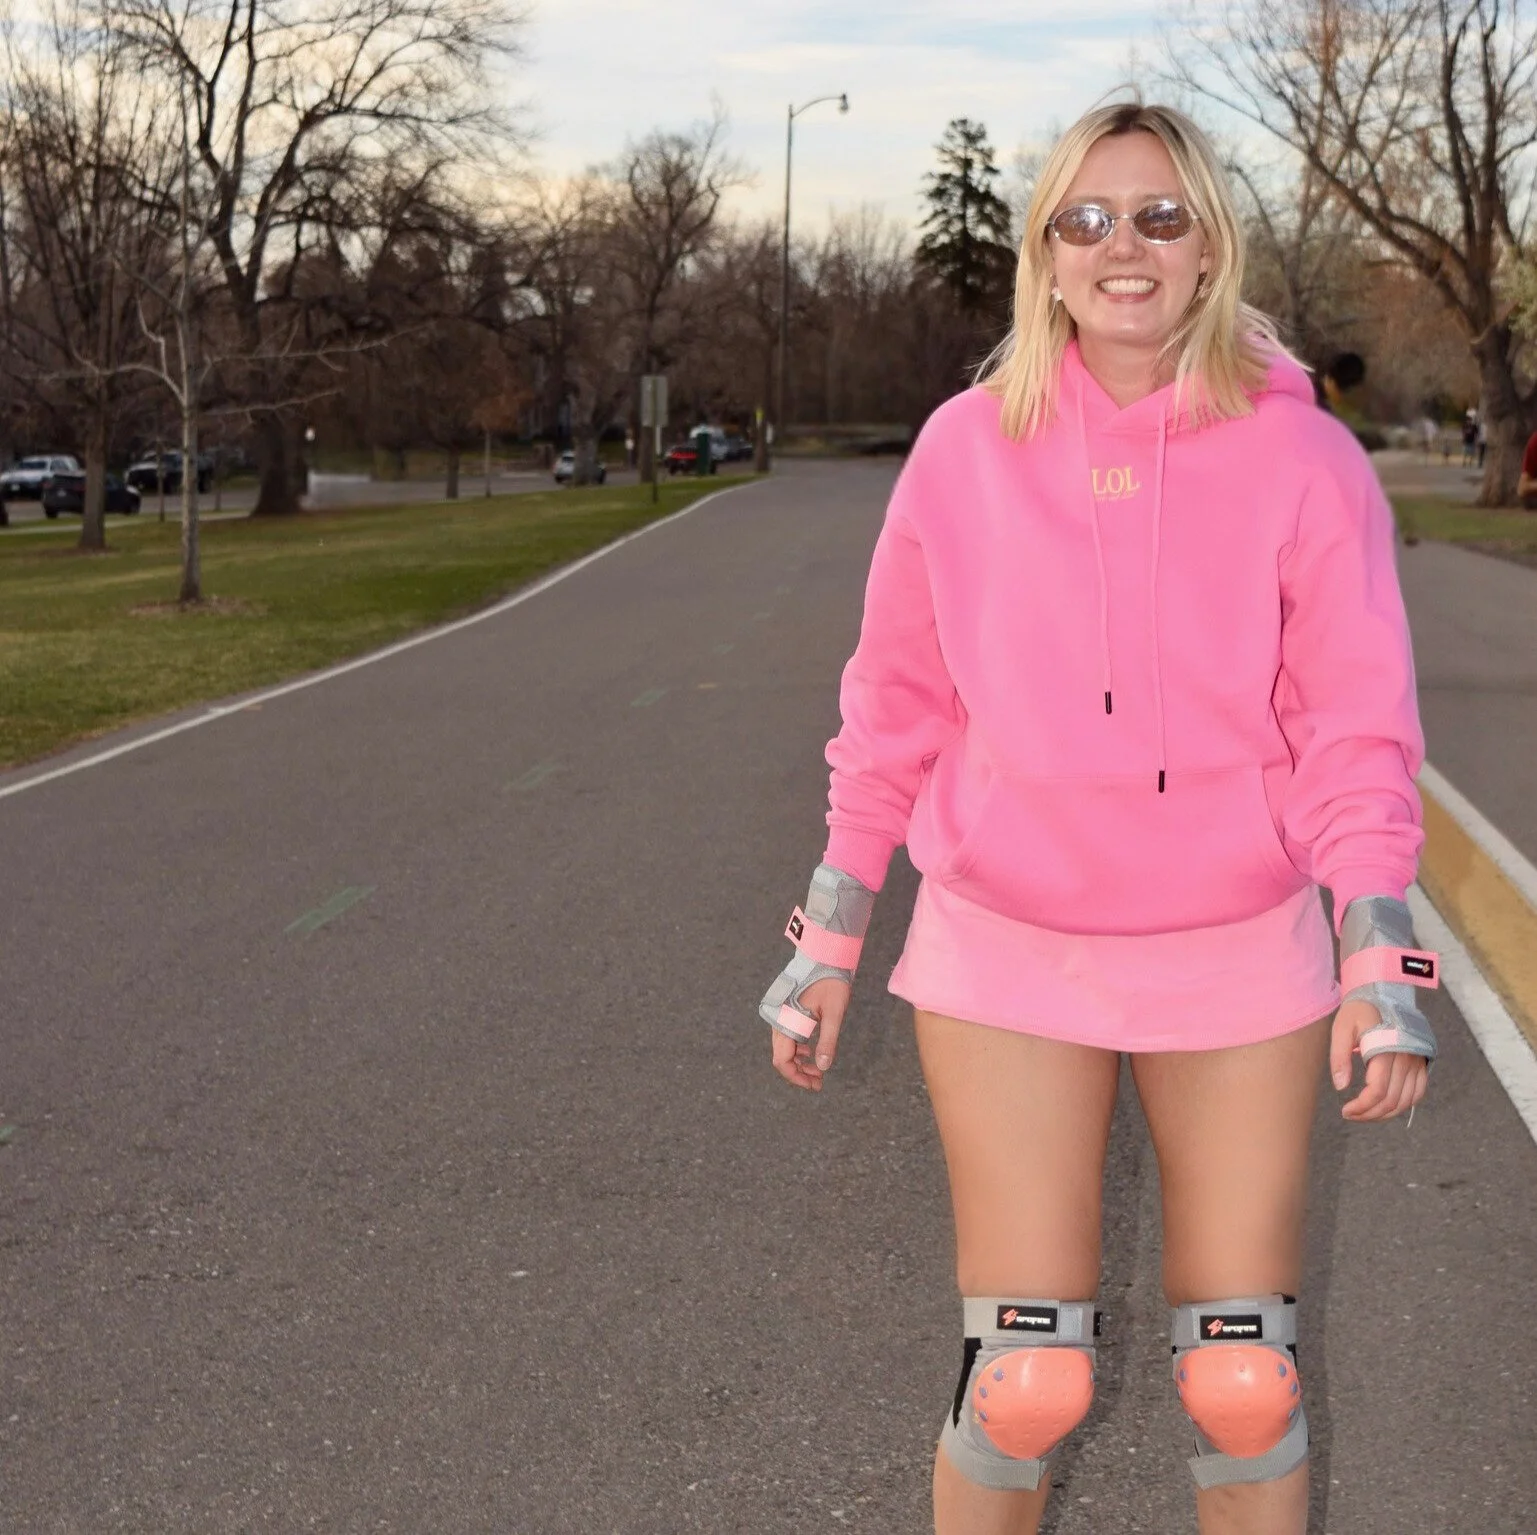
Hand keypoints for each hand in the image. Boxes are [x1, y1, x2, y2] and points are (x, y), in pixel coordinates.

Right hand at [770, 977, 849, 1091]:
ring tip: (818, 1070)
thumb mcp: (834, 1013)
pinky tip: (810, 1052)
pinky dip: (797, 1049)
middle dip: (798, 1072)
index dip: (796, 1077)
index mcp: (786, 1021)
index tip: (815, 1085)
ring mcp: (781, 1016)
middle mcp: (779, 1020)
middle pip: (781, 1056)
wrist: (825, 955)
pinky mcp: (787, 1011)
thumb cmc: (831, 981)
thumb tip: (823, 1068)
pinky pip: (787, 1036)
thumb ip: (828, 1041)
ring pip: (784, 1048)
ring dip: (798, 1062)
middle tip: (819, 1082)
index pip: (782, 1060)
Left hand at [1329, 998, 1428, 1121]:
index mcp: (1386, 1050)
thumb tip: (1341, 1087)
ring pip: (1406, 1101)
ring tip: (1365, 1114)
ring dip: (1386, 1114)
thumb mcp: (1342, 1029)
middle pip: (1392, 1100)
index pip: (1378, 1090)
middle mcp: (1406, 1058)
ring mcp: (1417, 1061)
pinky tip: (1385, 1107)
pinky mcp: (1422, 1063)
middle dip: (1370, 1114)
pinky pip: (1418, 1093)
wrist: (1384, 994)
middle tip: (1351, 1115)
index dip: (1362, 1107)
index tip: (1345, 1111)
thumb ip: (1339, 1057)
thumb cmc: (1359, 1011)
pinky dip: (1403, 1105)